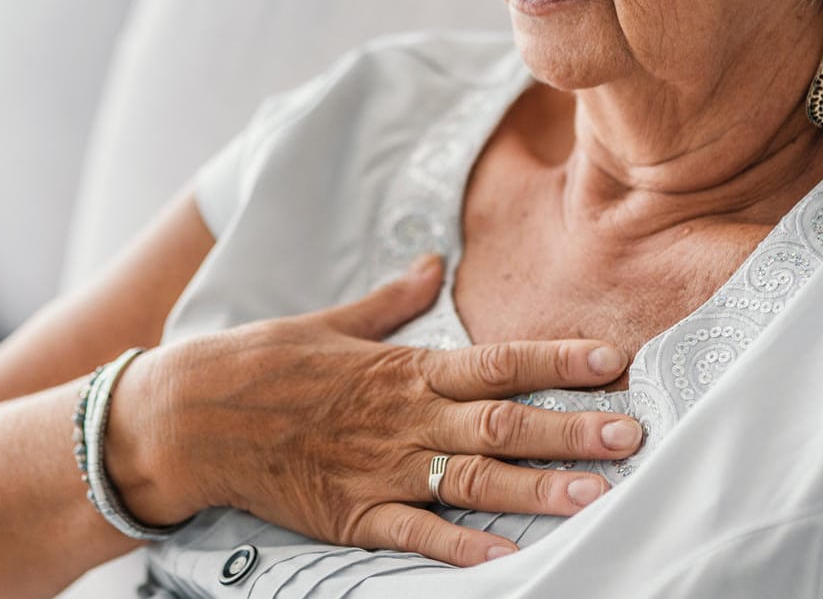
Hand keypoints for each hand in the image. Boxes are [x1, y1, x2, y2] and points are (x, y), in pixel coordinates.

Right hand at [103, 254, 643, 565]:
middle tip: (632, 435)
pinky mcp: (353, 514)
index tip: (613, 360)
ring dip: (539, 488)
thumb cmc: (260, 364)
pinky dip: (463, 548)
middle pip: (504, 423)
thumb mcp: (331, 321)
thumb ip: (391, 300)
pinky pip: (417, 535)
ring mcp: (381, 469)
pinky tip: (508, 559)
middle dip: (572, 428)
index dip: (558, 360)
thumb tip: (433, 263)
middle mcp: (404, 419)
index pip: (498, 361)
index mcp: (404, 369)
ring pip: (474, 480)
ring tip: (597, 496)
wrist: (190, 416)